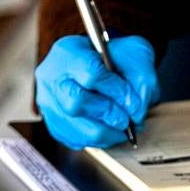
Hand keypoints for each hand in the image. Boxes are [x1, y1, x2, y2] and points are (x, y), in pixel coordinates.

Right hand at [34, 34, 160, 148]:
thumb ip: (141, 79)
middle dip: (108, 114)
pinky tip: (108, 130)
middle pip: (75, 102)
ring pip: (74, 127)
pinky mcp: (53, 123)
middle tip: (126, 119)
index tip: (134, 102)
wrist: (101, 65)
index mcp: (69, 51)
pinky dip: (97, 140)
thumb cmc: (116, 58)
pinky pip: (74, 139)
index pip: (91, 73)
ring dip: (106, 132)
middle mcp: (51, 76)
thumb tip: (136, 111)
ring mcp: (48, 101)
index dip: (117, 92)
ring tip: (122, 128)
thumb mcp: (135, 55)